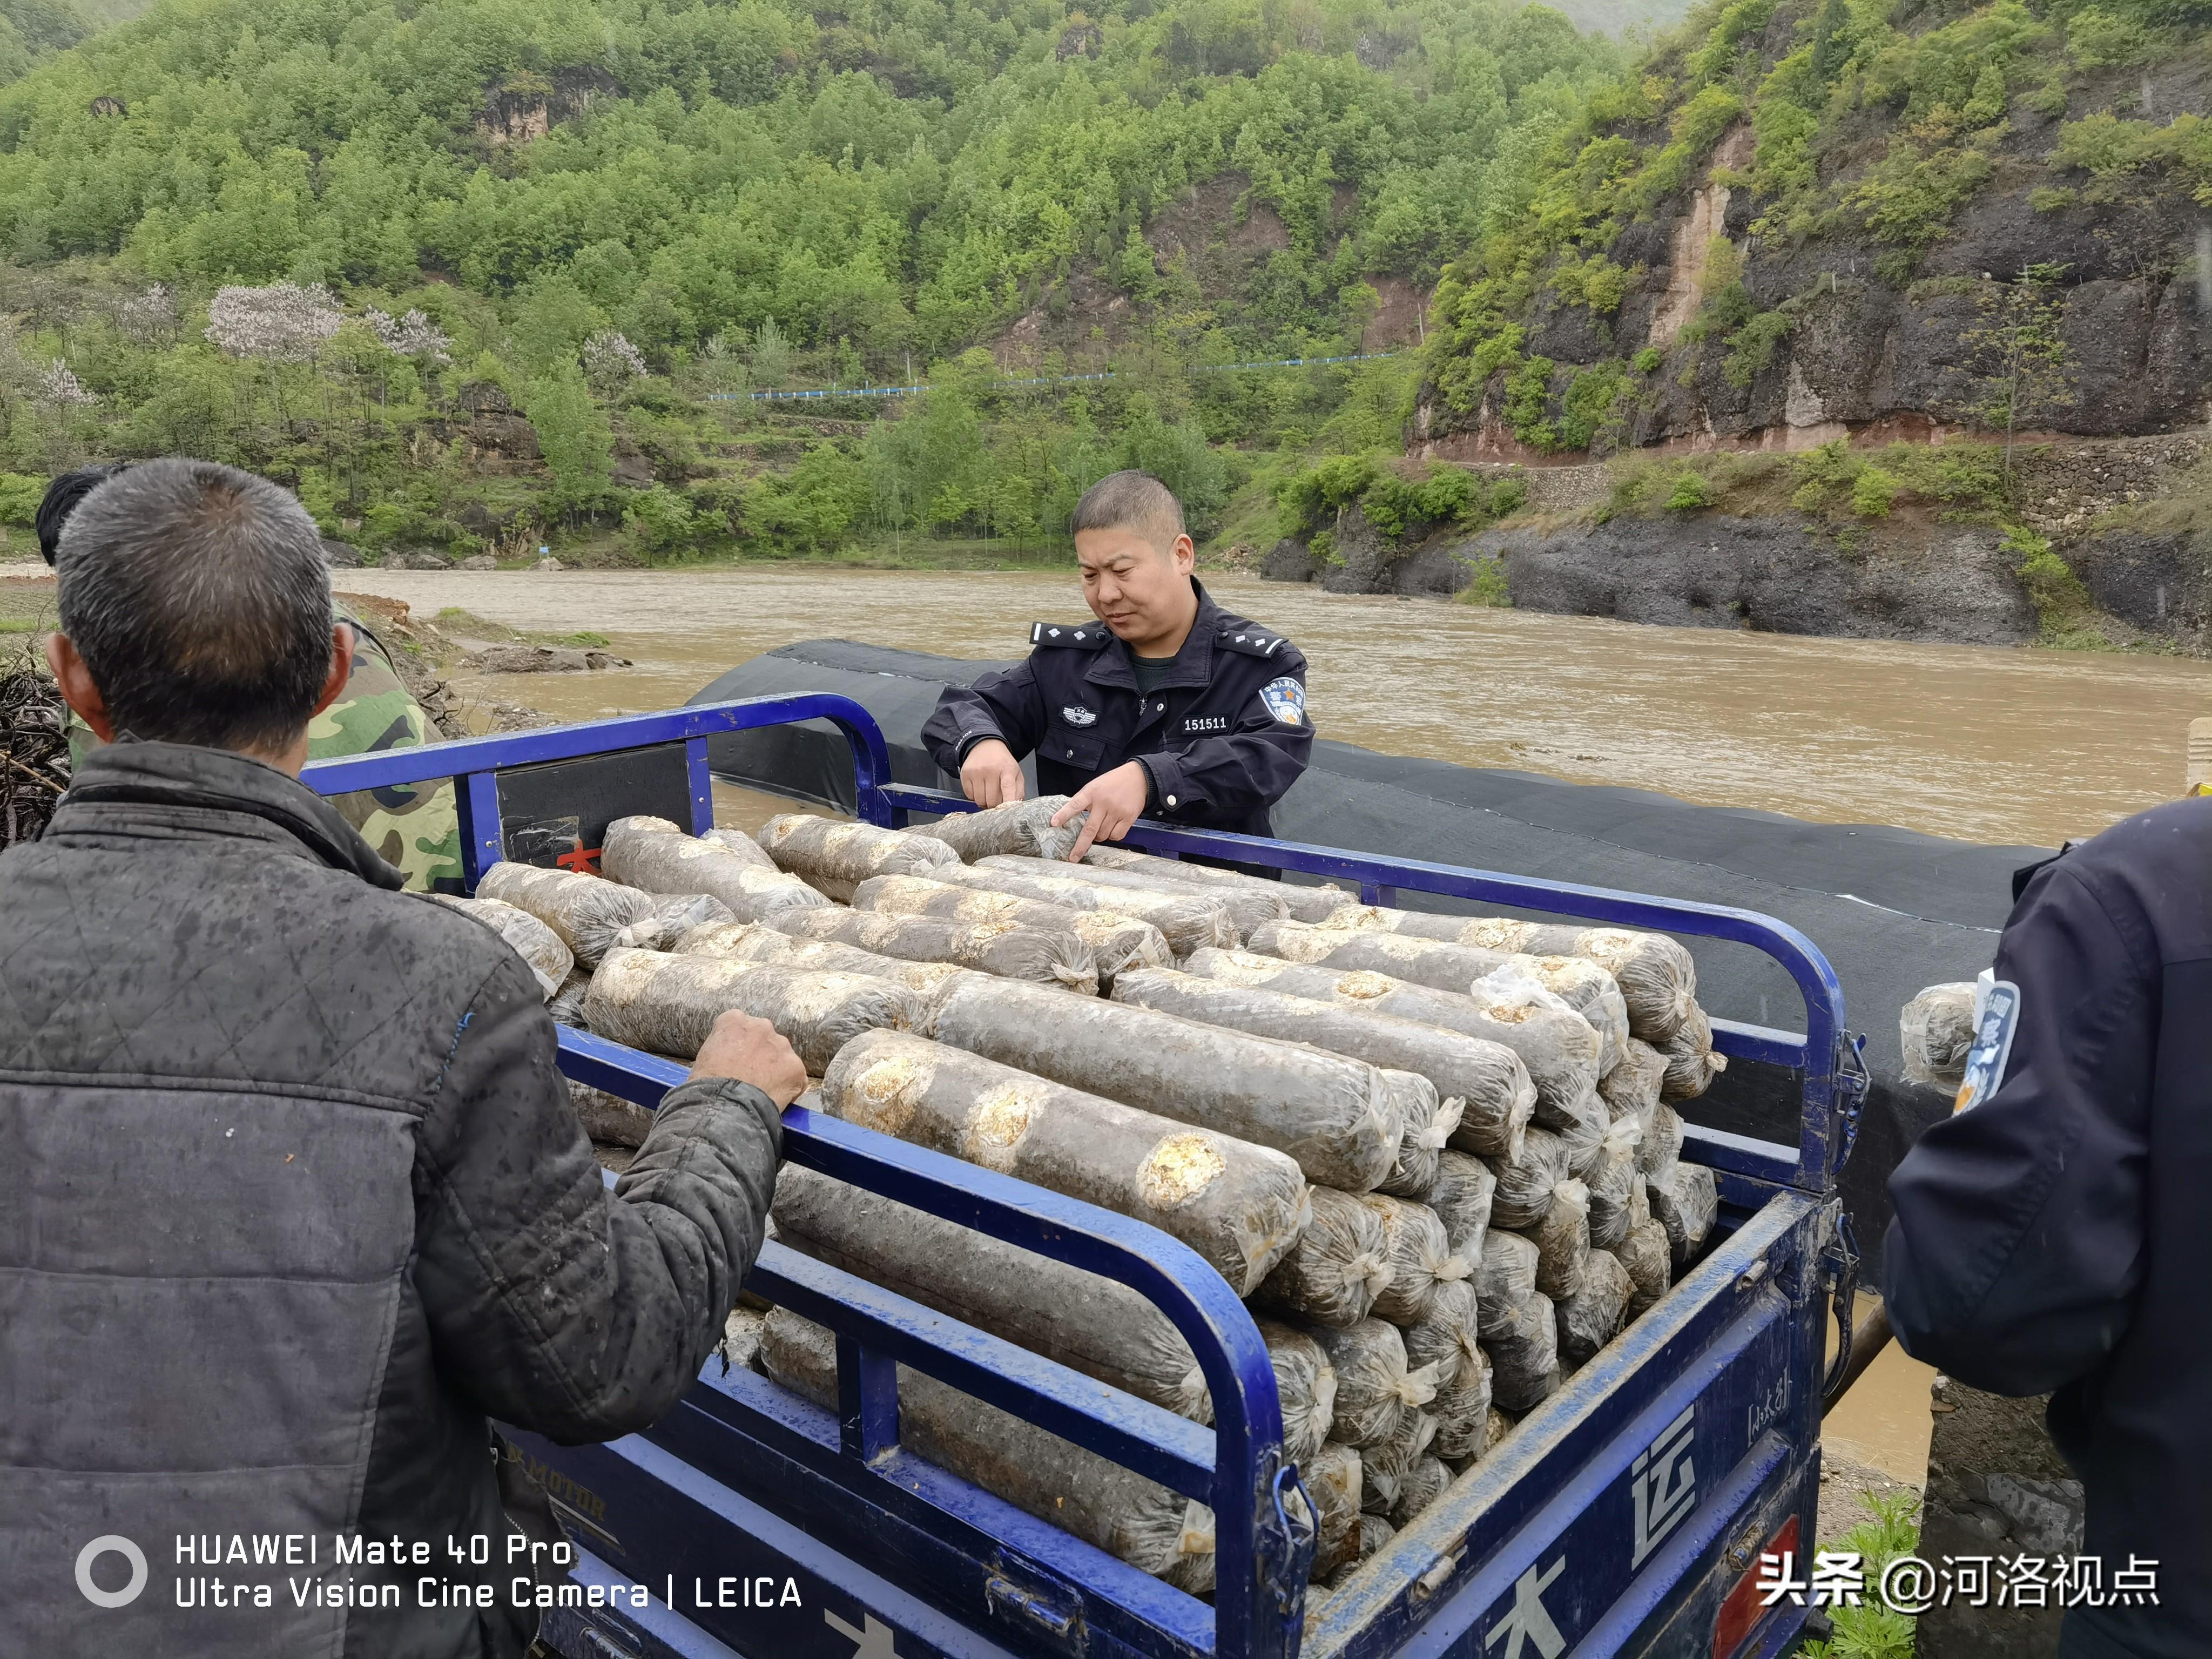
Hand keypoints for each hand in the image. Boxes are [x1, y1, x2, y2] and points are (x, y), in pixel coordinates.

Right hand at [688, 1010, 806, 1107]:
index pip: (741, 1027)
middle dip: (761, 1055)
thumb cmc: (707, 1086)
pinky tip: (775, 1100)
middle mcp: (761, 1026)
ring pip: (782, 1057)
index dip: (739, 1046)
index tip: (736, 1060)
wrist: (724, 1108)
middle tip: (751, 1077)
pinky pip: (796, 1077)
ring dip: (776, 1070)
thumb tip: (729, 1057)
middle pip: (765, 1038)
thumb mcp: (704, 1057)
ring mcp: (781, 1045)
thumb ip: (722, 1047)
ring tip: (762, 1091)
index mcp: (734, 1020)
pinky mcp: (795, 1067)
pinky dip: (789, 1088)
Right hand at [960, 738, 1025, 807]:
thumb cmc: (1002, 762)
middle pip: (992, 800)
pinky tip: (979, 788)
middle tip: (997, 799)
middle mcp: (991, 769)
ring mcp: (976, 772)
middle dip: (995, 805)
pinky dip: (975, 796)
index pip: (1007, 787)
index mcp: (1007, 769)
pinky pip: (969, 796)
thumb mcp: (1016, 773)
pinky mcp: (965, 774)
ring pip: (980, 800)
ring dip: (984, 802)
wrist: (985, 746)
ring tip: (988, 792)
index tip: (1008, 811)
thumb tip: (1014, 806)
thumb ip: (1018, 791)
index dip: (1008, 801)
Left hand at [1052, 761, 1150, 859]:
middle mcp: (1104, 802)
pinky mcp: (1128, 817)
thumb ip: (1084, 800)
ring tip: (1101, 827)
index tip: (1053, 824)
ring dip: (1098, 837)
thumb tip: (1070, 819)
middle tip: (1073, 857)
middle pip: (1090, 829)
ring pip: (1103, 835)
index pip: (1075, 804)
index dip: (1063, 814)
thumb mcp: (1095, 786)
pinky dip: (1112, 836)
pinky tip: (1112, 828)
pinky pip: (1116, 836)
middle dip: (1080, 846)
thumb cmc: (1113, 783)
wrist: (1138, 777)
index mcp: (1092, 792)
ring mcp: (1117, 811)